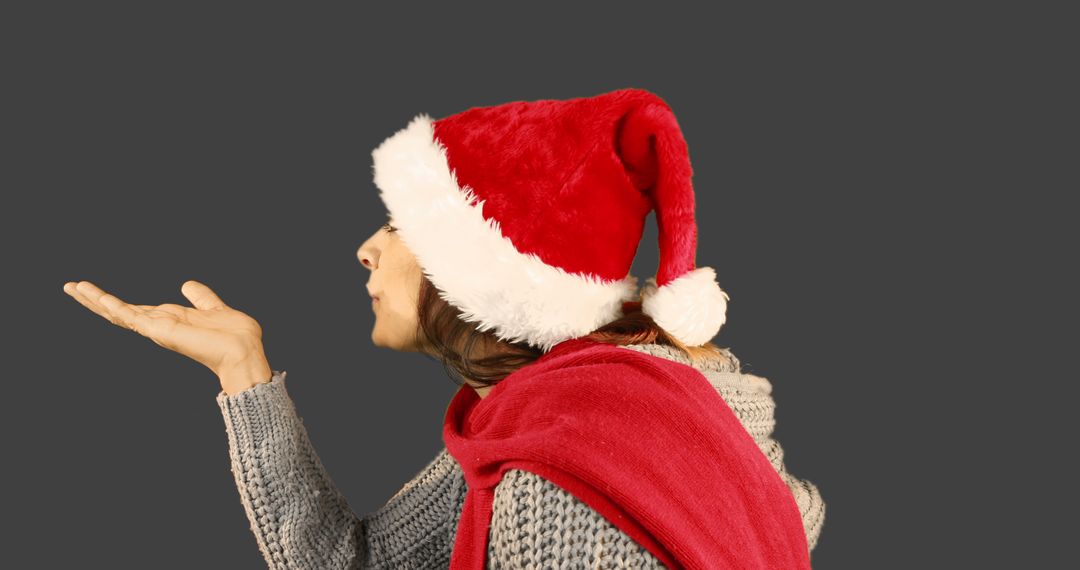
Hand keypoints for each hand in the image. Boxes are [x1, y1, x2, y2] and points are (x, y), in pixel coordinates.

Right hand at [63, 280, 269, 382]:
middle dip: (94, 300)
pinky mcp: (159, 330)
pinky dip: (112, 306)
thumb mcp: (214, 307)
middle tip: (71, 287)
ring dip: (95, 299)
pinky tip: (95, 296)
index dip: (115, 301)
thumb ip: (200, 297)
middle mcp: (160, 325)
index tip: (93, 291)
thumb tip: (187, 284)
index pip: (135, 309)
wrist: (243, 351)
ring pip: (118, 312)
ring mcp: (157, 329)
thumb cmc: (235, 335)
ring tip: (72, 287)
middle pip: (119, 311)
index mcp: (170, 319)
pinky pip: (130, 316)